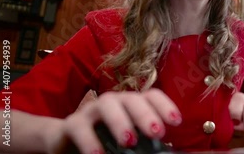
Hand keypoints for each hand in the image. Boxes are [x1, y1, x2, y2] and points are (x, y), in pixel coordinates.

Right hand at [47, 89, 181, 153]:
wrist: (67, 142)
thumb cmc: (106, 140)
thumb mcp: (131, 141)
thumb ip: (149, 144)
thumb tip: (169, 151)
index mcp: (132, 105)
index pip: (151, 96)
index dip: (165, 105)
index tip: (176, 122)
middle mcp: (115, 102)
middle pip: (132, 99)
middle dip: (145, 114)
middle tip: (158, 133)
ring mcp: (92, 110)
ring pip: (107, 105)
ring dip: (120, 121)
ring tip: (129, 141)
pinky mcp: (72, 123)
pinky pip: (80, 127)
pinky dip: (89, 140)